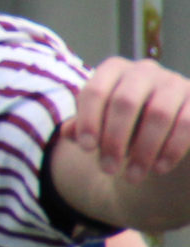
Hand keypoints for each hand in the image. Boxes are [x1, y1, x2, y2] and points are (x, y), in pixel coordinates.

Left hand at [72, 59, 189, 184]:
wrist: (164, 127)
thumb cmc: (123, 123)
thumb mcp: (100, 122)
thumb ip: (83, 126)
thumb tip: (68, 133)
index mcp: (114, 69)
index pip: (96, 90)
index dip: (89, 120)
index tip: (86, 149)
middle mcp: (145, 70)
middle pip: (125, 102)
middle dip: (114, 139)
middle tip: (107, 169)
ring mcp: (175, 83)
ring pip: (158, 114)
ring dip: (143, 150)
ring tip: (132, 177)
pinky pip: (186, 124)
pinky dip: (171, 149)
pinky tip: (158, 169)